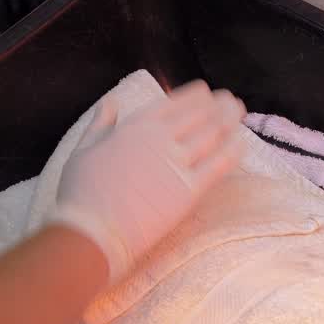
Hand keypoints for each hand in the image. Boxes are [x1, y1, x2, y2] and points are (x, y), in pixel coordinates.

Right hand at [48, 80, 246, 282]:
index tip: (206, 92)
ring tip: (240, 113)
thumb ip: (100, 124)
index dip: (194, 96)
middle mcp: (159, 140)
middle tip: (233, 101)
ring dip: (230, 121)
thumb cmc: (81, 194)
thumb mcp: (82, 150)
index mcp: (135, 127)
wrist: (93, 231)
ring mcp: (176, 164)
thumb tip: (109, 102)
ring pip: (212, 135)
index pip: (173, 103)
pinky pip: (218, 166)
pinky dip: (233, 152)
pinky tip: (242, 143)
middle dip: (218, 106)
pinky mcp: (189, 191)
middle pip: (198, 116)